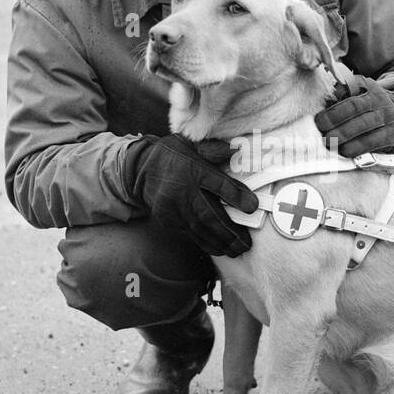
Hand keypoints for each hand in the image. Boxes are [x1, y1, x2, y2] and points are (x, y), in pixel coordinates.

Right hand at [124, 135, 258, 256]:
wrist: (140, 168)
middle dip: (230, 231)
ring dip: (220, 242)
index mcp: (193, 168)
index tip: (252, 207)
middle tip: (247, 244)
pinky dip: (206, 242)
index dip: (236, 196)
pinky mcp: (167, 218)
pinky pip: (189, 233)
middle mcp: (183, 189)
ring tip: (237, 250)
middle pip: (209, 214)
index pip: (218, 183)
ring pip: (200, 228)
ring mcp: (173, 207)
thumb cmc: (174, 155)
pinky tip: (219, 249)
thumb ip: (213, 150)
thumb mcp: (192, 144)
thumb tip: (235, 150)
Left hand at [314, 75, 393, 156]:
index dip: (333, 106)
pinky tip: (346, 151)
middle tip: (322, 132)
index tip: (319, 120)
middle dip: (334, 120)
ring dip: (344, 135)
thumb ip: (342, 99)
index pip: (348, 92)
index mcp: (368, 87)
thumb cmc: (373, 108)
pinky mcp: (393, 134)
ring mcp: (388, 116)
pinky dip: (357, 147)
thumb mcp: (361, 96)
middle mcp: (379, 99)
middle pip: (355, 107)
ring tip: (330, 143)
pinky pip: (374, 141)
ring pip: (364, 125)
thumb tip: (322, 109)